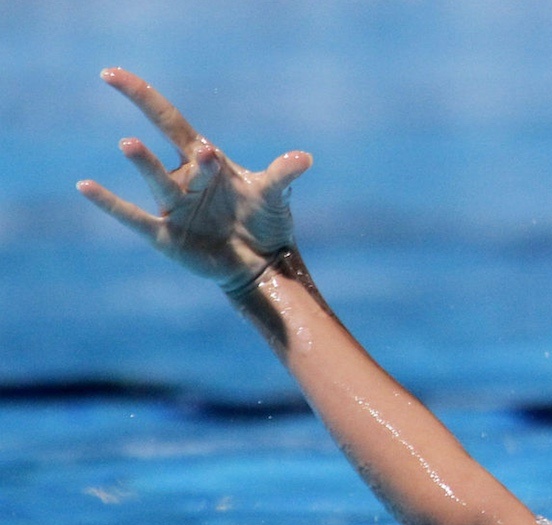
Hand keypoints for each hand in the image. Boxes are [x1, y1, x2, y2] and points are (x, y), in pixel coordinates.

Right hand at [78, 68, 312, 293]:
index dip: (142, 97)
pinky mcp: (166, 235)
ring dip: (145, 163)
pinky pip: (132, 216)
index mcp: (204, 160)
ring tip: (129, 143)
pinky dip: (110, 203)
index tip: (112, 74)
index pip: (169, 120)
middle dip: (176, 146)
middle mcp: (183, 179)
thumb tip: (304, 158)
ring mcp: (174, 207)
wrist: (261, 262)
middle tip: (202, 150)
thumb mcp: (274, 195)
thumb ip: (283, 174)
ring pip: (157, 181)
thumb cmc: (263, 220)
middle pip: (168, 153)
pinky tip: (85, 186)